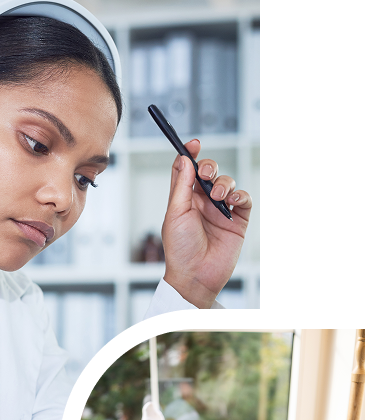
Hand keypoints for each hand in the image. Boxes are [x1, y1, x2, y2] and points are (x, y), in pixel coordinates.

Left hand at [161, 142, 251, 308]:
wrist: (195, 275)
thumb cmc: (180, 249)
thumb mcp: (175, 213)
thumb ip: (181, 185)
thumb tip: (184, 159)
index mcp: (185, 200)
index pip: (188, 171)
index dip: (191, 155)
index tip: (194, 144)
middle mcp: (203, 203)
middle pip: (209, 173)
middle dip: (209, 166)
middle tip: (206, 173)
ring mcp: (221, 211)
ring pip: (227, 183)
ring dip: (223, 183)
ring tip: (217, 196)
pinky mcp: (237, 220)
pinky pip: (243, 199)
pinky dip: (240, 195)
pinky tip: (231, 201)